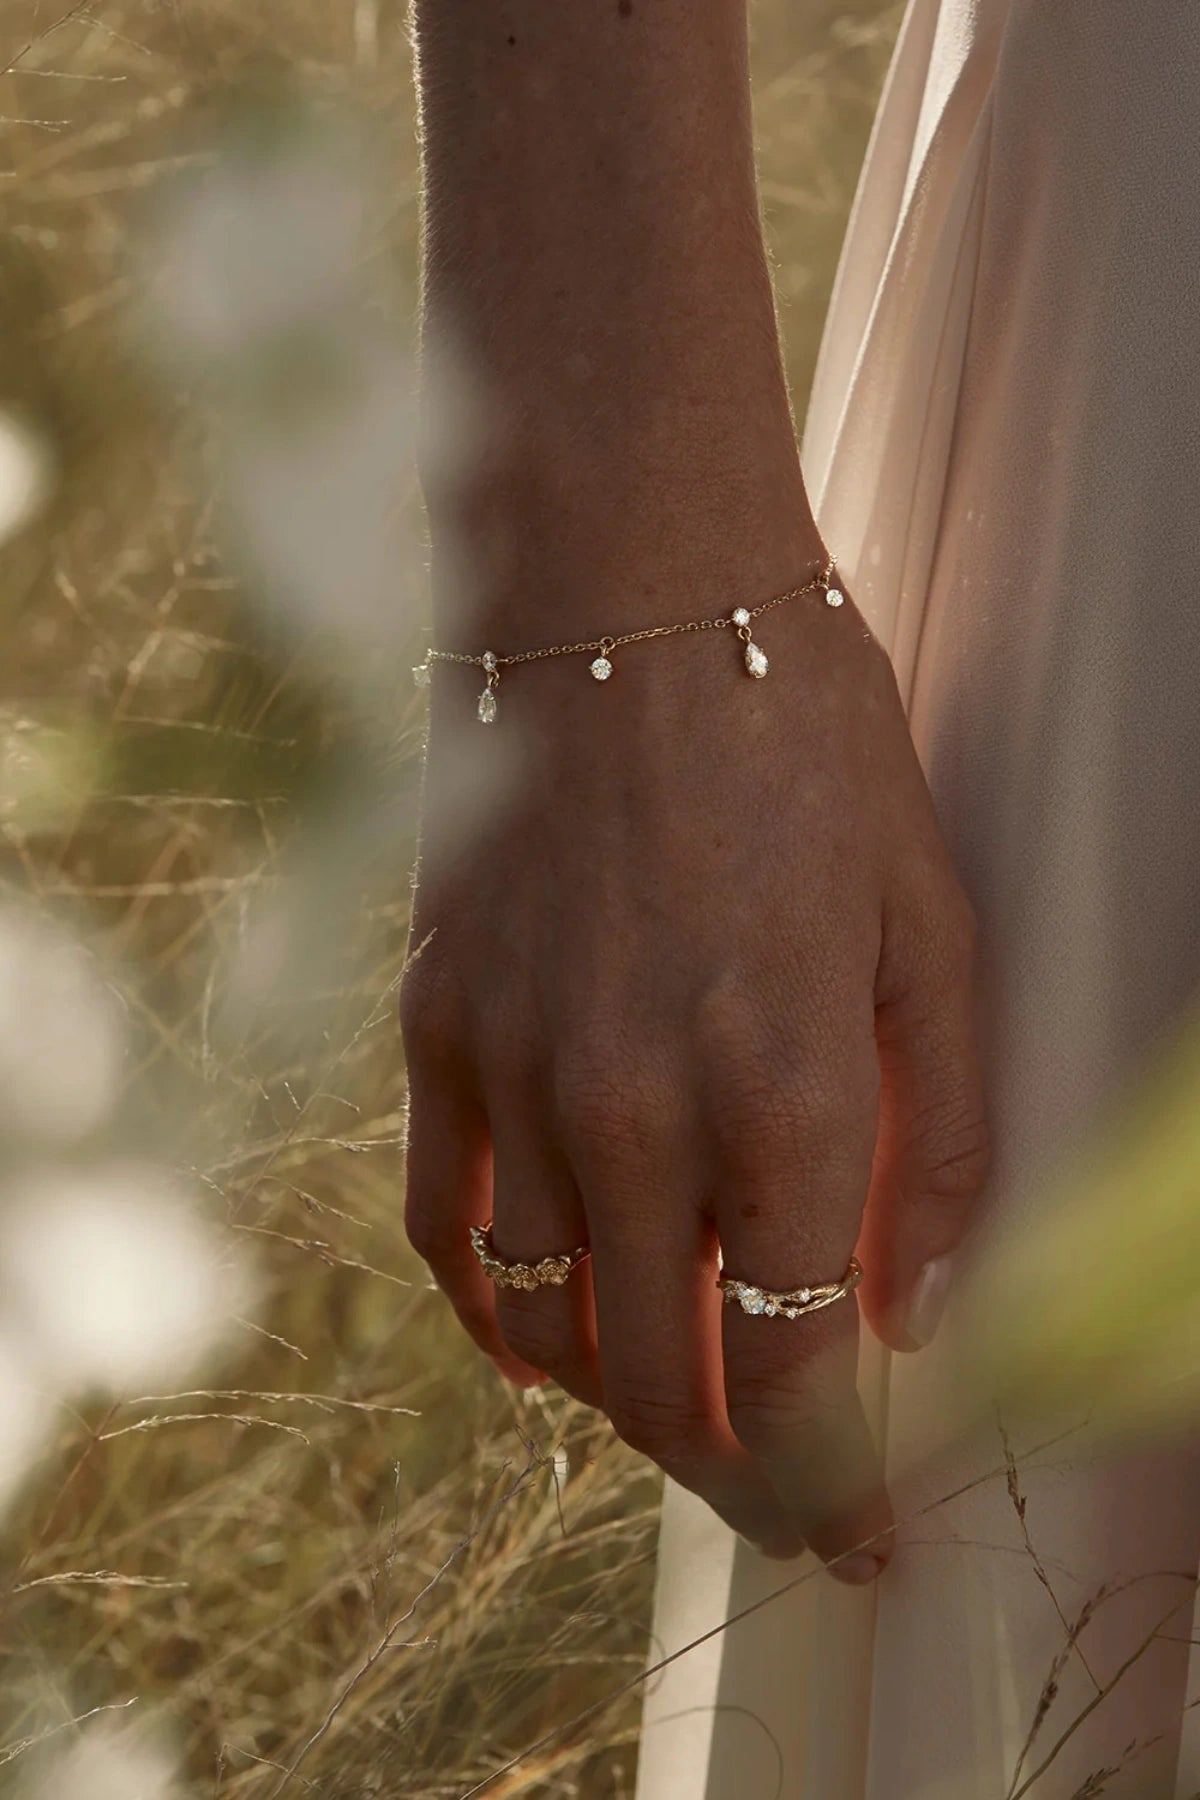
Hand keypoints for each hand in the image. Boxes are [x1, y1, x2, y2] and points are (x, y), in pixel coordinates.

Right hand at [401, 572, 988, 1576]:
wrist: (631, 599)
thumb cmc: (807, 740)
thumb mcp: (934, 923)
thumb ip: (945, 1135)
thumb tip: (917, 1310)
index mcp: (790, 1086)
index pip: (806, 1367)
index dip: (844, 1487)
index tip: (868, 1540)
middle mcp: (640, 1108)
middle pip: (667, 1383)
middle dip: (738, 1480)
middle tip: (785, 1502)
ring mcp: (518, 1072)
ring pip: (548, 1332)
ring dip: (620, 1402)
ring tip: (678, 1404)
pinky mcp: (437, 1027)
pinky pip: (443, 1231)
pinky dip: (492, 1314)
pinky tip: (540, 1331)